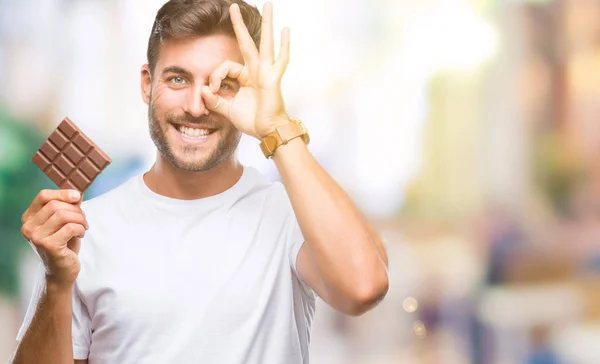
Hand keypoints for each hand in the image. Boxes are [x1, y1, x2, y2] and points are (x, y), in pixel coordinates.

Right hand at [21, 189, 87, 287]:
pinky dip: (80, 229)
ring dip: (80, 219)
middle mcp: (28, 227)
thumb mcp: (64, 222)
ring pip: (63, 215)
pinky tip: (80, 235)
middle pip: (56, 205)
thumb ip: (67, 207)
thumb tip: (77, 193)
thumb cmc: (64, 244)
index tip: (78, 197)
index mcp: (29, 218)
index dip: (62, 193)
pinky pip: (70, 227)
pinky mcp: (48, 245)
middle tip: (83, 220)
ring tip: (83, 227)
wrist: (62, 271)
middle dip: (76, 210)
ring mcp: (36, 237)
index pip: (44, 196)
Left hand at [201, 2, 290, 138]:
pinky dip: (284, 45)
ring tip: (268, 5)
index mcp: (245, 77)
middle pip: (247, 42)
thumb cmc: (251, 120)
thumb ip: (214, 99)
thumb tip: (203, 89)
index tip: (212, 90)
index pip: (226, 67)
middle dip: (239, 24)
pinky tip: (285, 31)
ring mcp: (266, 72)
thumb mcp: (227, 108)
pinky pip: (280, 60)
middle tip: (233, 6)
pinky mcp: (273, 78)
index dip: (215, 76)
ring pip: (265, 44)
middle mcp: (256, 71)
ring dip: (266, 24)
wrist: (266, 131)